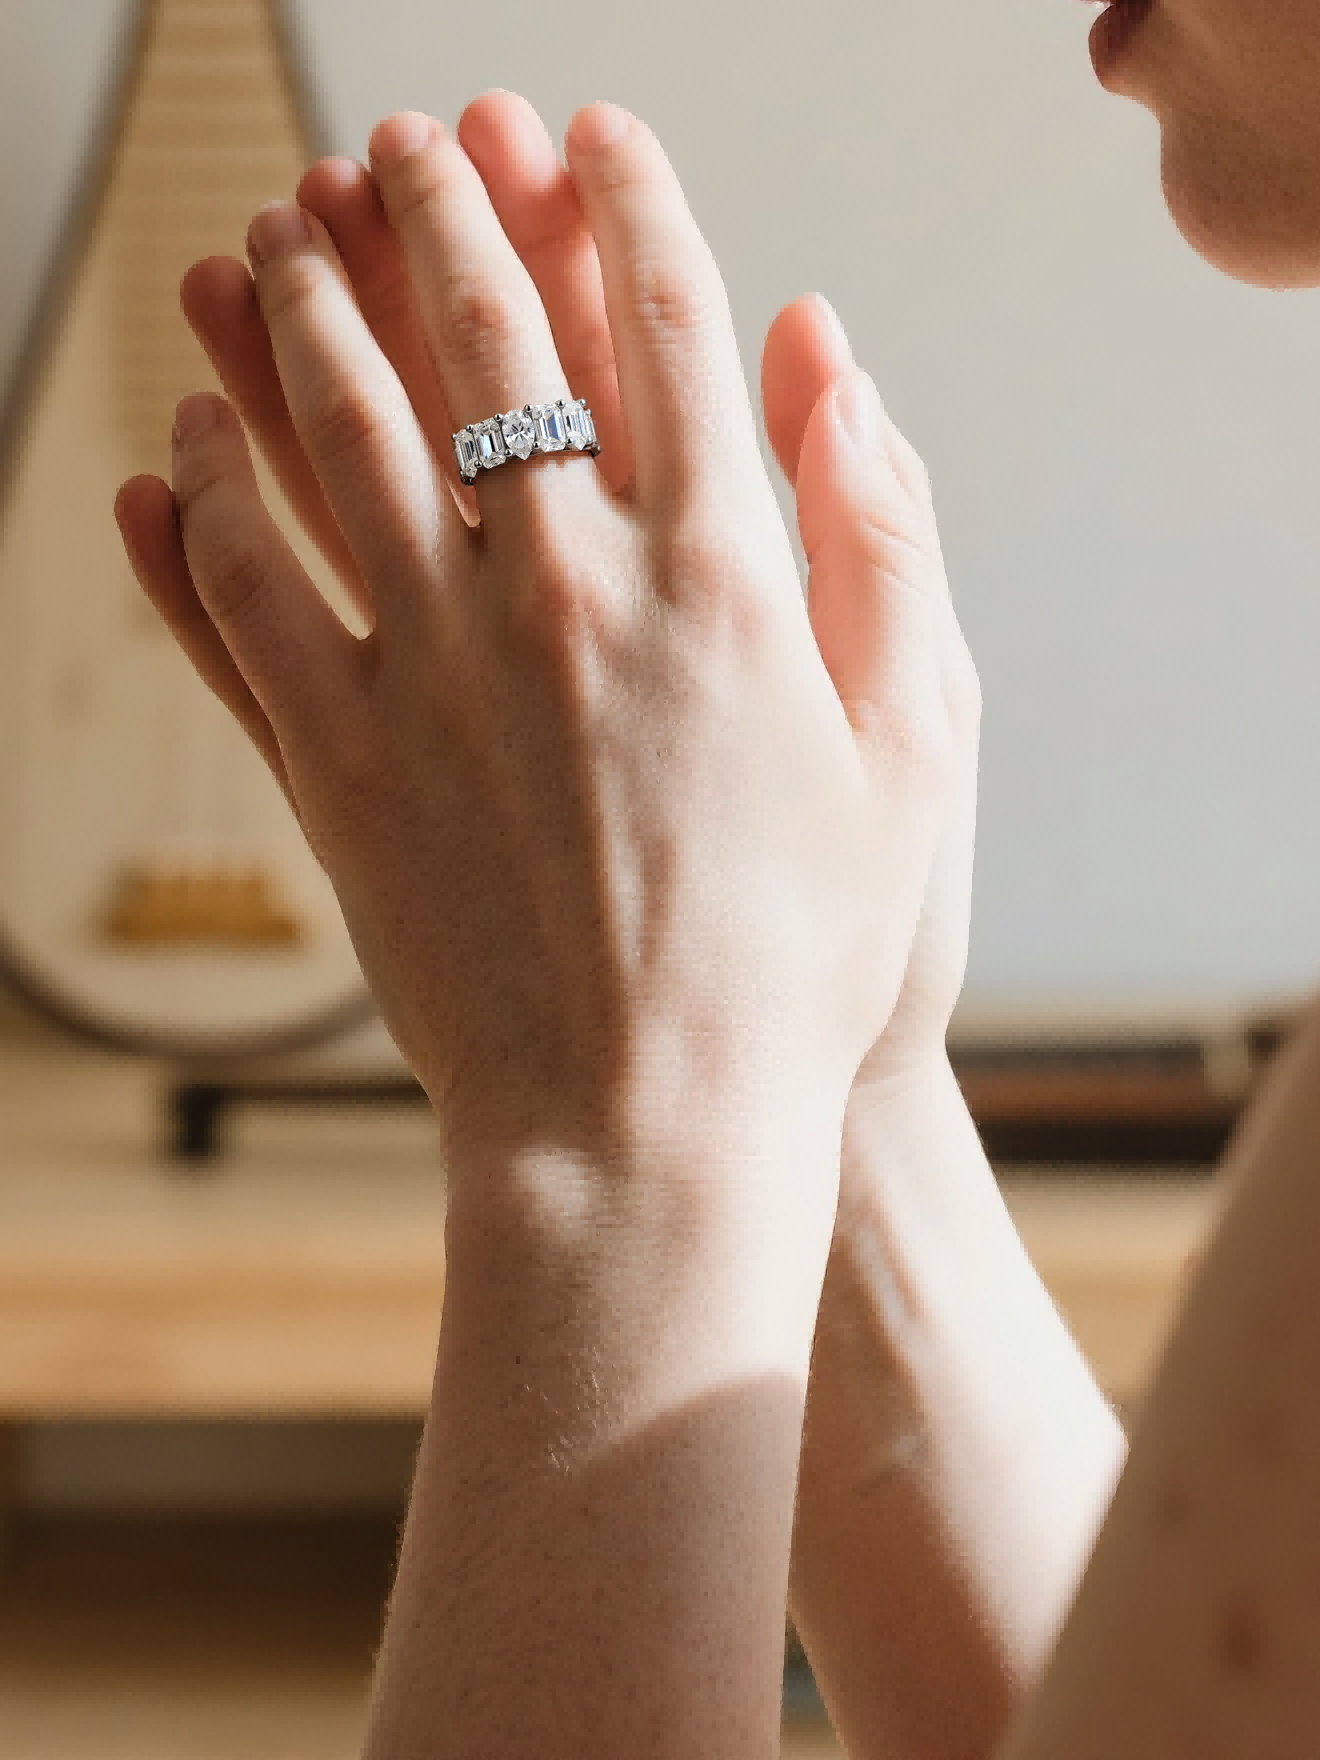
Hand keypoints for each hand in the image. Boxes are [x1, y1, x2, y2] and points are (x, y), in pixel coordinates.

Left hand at [114, 98, 960, 1252]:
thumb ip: (885, 543)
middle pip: (482, 340)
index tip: (591, 133)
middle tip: (406, 140)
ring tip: (277, 240)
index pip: (662, 327)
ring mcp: (435, 671)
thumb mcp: (914, 756)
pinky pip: (244, 590)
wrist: (645, 1124)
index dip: (625, 203)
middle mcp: (564, 593)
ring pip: (341, 433)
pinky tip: (187, 440)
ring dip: (301, 315)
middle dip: (441, 210)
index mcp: (716, 581)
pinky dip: (205, 497)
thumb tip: (835, 364)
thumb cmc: (796, 961)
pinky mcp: (339, 761)